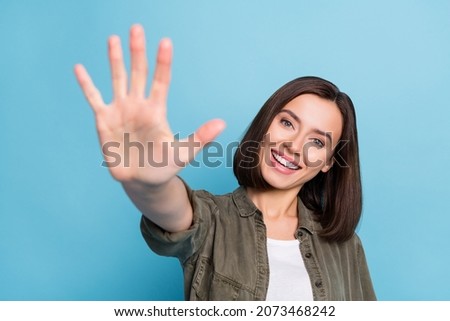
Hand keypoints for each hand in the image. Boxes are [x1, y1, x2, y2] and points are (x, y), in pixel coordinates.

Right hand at [74, 25, 225, 184]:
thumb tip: (222, 123)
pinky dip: (86, 84)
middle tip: (137, 28)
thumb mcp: (184, 153)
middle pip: (138, 73)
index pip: (161, 80)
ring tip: (114, 38)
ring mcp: (120, 110)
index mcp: (157, 110)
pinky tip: (79, 67)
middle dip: (137, 51)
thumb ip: (201, 137)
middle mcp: (138, 105)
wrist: (142, 182)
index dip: (163, 62)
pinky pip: (94, 98)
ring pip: (117, 79)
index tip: (165, 42)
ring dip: (115, 59)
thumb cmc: (164, 167)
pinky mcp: (104, 120)